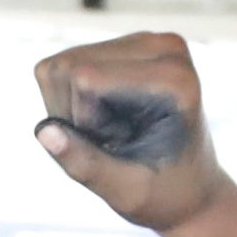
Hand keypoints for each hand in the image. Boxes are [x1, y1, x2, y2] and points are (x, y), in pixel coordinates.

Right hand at [33, 33, 233, 233]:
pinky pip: (63, 67)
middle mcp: (164, 46)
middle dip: (75, 115)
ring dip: (72, 110)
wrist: (193, 191)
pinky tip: (108, 120)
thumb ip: (85, 164)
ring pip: (60, 66)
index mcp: (174, 77)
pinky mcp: (126, 46)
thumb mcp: (126, 193)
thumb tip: (43, 132)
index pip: (83, 78)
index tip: (122, 148)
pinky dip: (72, 102)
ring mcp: (145, 40)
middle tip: (115, 144)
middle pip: (68, 67)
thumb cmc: (164, 196)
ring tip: (114, 134)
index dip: (85, 123)